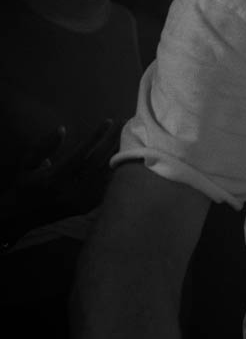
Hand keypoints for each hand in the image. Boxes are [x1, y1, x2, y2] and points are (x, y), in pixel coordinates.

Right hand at [0, 119, 122, 244]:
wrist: (23, 217)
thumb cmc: (26, 185)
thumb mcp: (27, 164)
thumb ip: (44, 146)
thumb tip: (62, 128)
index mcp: (53, 178)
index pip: (80, 154)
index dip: (95, 137)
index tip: (109, 121)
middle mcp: (69, 191)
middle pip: (97, 162)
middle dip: (112, 141)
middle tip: (124, 123)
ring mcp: (80, 201)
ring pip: (105, 174)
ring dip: (118, 154)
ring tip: (129, 136)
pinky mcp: (87, 207)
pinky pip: (106, 186)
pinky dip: (117, 171)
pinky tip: (126, 156)